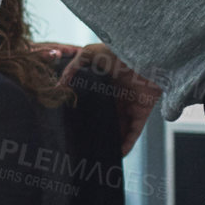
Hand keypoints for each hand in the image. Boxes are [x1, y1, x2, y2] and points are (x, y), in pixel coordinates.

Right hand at [38, 42, 161, 155]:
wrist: (146, 53)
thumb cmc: (118, 50)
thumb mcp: (90, 54)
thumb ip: (72, 68)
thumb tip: (58, 86)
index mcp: (106, 85)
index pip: (95, 103)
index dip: (86, 114)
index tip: (74, 125)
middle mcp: (119, 97)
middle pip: (108, 119)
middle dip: (99, 131)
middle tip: (86, 144)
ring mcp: (131, 105)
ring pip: (121, 129)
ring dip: (113, 141)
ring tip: (100, 154)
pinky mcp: (143, 112)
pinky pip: (135, 132)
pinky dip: (128, 143)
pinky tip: (118, 153)